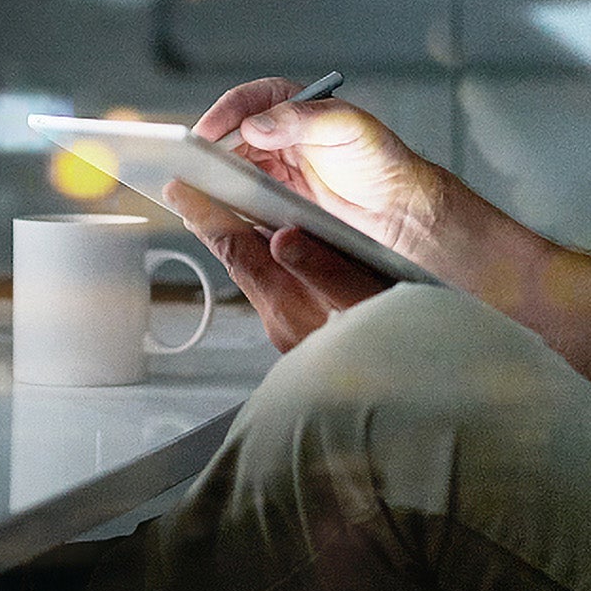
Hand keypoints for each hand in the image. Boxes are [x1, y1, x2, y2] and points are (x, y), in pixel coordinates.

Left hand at [162, 180, 388, 352]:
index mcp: (291, 308)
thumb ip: (324, 271)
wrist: (411, 402)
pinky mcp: (305, 342)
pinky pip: (278, 293)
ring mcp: (292, 335)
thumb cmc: (400, 351)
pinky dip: (273, 268)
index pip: (235, 251)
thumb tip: (282, 238)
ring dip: (247, 246)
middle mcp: (282, 323)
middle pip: (239, 262)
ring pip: (259, 278)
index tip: (179, 187)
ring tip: (234, 213)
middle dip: (219, 225)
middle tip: (194, 190)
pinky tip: (283, 254)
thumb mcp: (369, 303)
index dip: (207, 214)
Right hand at [191, 78, 446, 267]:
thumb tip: (257, 124)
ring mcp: (270, 164)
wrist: (396, 211)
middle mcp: (275, 131)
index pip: (245, 102)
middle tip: (192, 165)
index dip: (222, 116)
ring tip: (199, 187)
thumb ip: (302, 119)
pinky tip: (218, 207)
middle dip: (207, 149)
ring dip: (211, 175)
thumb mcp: (347, 128)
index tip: (206, 135)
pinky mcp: (268, 196)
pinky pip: (236, 193)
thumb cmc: (380, 162)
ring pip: (226, 165)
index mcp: (290, 104)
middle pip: (226, 135)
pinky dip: (223, 199)